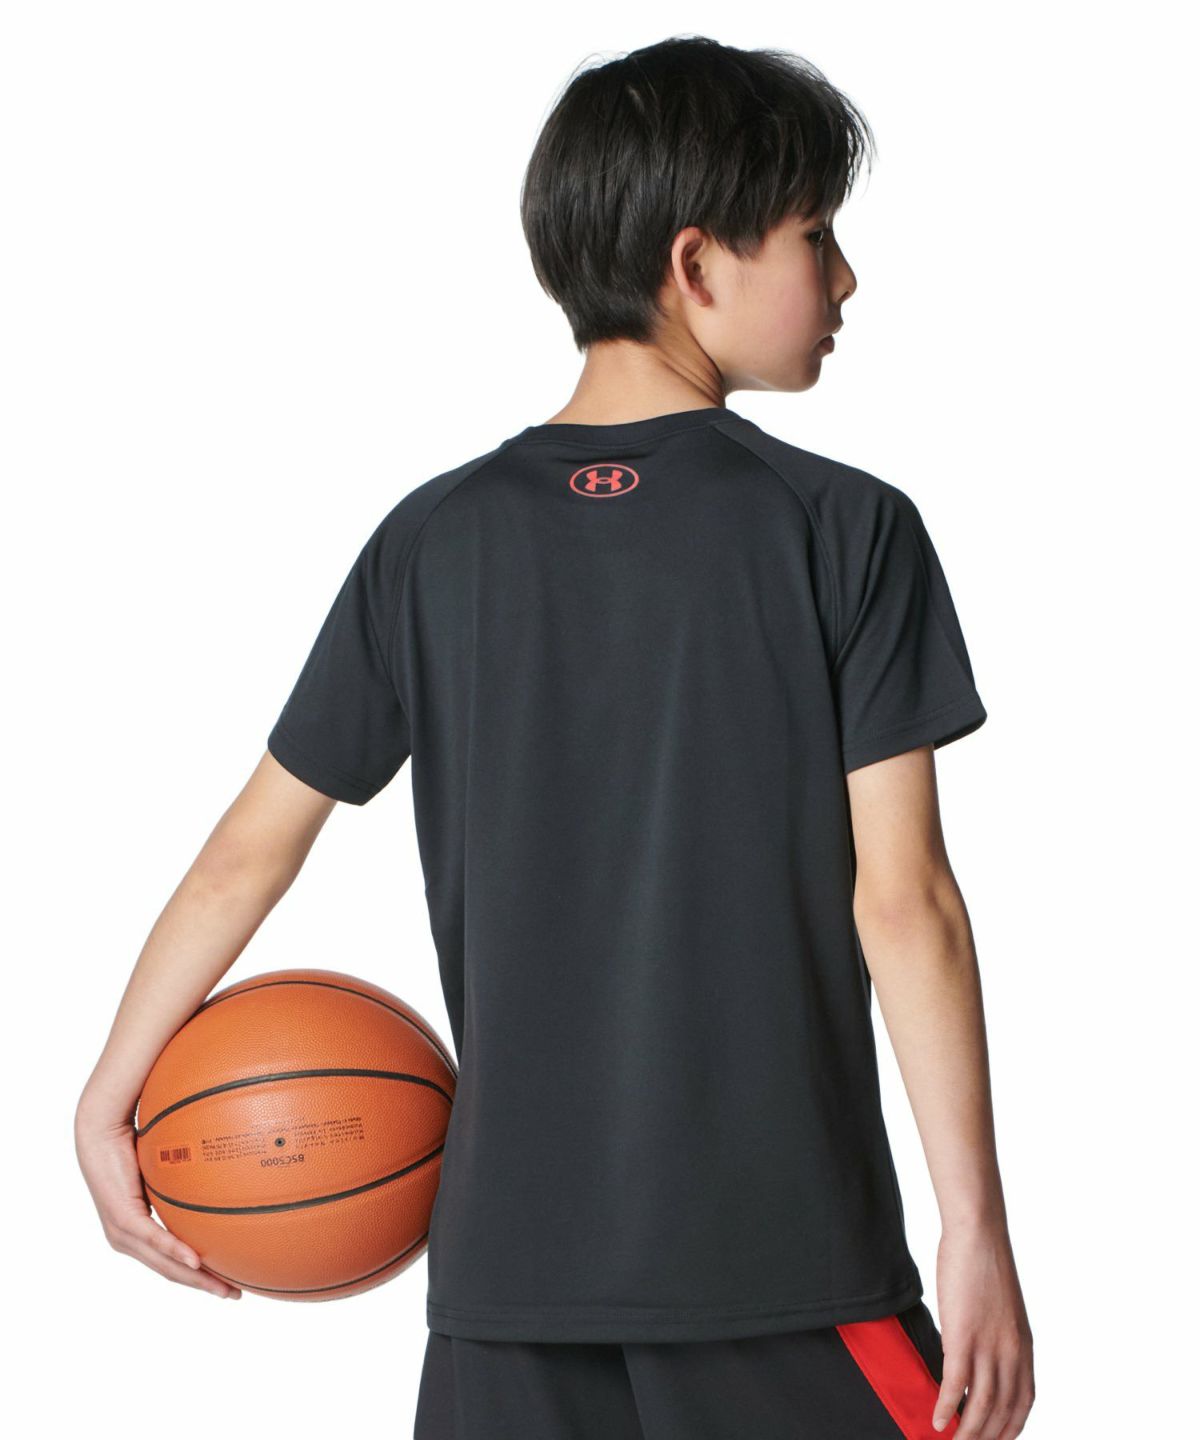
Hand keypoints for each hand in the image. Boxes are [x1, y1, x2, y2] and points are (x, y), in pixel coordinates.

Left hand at [75, 1103, 241, 1300]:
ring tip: (223, 1287)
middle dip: (205, 1286)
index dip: (200, 1278)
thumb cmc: (132, 1146)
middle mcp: (127, 1241)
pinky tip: (196, 1261)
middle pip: (171, 1273)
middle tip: (234, 1295)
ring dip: (196, 1278)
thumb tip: (220, 1175)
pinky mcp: (123, 1218)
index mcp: (136, 1235)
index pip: (171, 1265)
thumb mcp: (165, 1172)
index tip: (227, 1284)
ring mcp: (123, 1233)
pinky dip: (176, 1251)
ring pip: (164, 1264)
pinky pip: (154, 1238)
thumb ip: (185, 1182)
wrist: (100, 1132)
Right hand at [932, 1220, 1033, 1436]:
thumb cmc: (985, 1264)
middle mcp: (1012, 1353)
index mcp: (1024, 1347)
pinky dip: (947, 1408)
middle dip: (988, 1436)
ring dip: (968, 1432)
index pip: (1023, 1403)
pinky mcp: (963, 1336)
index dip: (1011, 1428)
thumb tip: (982, 1356)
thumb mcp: (1003, 1309)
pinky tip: (937, 1421)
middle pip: (1004, 1411)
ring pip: (982, 1405)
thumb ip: (998, 1337)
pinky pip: (956, 1384)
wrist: (979, 1235)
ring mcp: (988, 1346)